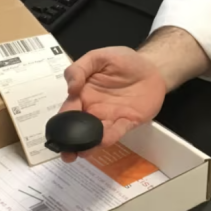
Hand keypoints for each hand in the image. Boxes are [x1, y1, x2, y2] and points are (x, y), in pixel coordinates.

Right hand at [58, 46, 166, 161]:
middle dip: (70, 142)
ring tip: (81, 153)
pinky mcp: (127, 122)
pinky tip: (102, 141)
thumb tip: (70, 89)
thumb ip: (80, 69)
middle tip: (65, 153)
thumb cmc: (123, 61)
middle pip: (78, 128)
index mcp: (83, 94)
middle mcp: (93, 109)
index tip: (57, 130)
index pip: (68, 110)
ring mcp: (110, 117)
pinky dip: (108, 138)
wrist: (152, 67)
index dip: (62, 120)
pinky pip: (116, 132)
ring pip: (96, 135)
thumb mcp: (98, 57)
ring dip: (88, 145)